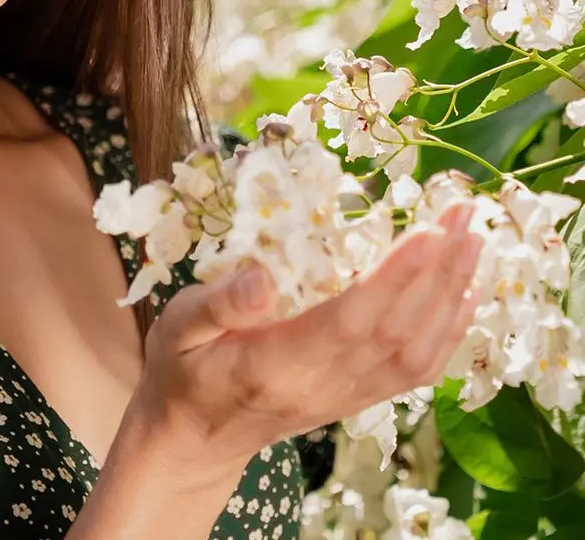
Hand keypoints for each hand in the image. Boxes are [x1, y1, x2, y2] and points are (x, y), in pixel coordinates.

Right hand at [130, 202, 481, 474]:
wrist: (192, 437)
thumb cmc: (181, 368)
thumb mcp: (177, 326)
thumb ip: (216, 303)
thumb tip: (262, 276)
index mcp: (276, 364)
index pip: (350, 320)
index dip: (394, 277)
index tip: (427, 230)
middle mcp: (322, 385)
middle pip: (397, 331)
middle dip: (438, 271)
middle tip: (463, 213)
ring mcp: (345, 396)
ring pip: (416, 352)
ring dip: (452, 296)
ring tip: (474, 243)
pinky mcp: (356, 398)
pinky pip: (415, 370)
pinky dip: (448, 331)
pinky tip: (463, 296)